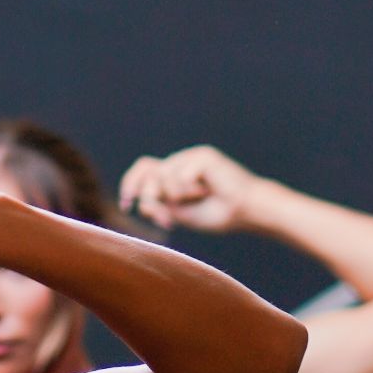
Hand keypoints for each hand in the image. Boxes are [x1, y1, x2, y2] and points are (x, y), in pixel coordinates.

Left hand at [121, 140, 259, 232]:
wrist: (247, 212)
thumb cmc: (217, 213)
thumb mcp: (181, 214)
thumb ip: (160, 205)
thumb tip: (139, 201)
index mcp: (174, 174)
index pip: (143, 170)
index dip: (130, 184)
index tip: (126, 204)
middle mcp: (180, 161)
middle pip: (146, 169)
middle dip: (148, 194)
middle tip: (163, 215)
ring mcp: (191, 156)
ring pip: (163, 176)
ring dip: (176, 196)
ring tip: (198, 198)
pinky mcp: (203, 156)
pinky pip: (180, 176)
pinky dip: (189, 191)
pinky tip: (207, 192)